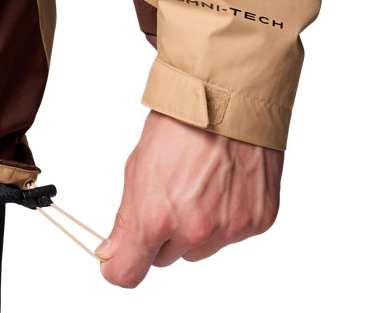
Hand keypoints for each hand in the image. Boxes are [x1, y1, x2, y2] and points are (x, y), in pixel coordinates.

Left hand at [95, 110, 283, 287]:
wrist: (231, 97)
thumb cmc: (183, 123)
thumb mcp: (139, 164)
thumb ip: (126, 216)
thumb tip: (112, 250)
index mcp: (155, 217)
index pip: (128, 274)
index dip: (120, 266)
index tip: (119, 257)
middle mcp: (194, 231)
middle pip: (166, 259)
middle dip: (162, 235)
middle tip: (171, 194)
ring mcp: (230, 229)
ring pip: (201, 249)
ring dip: (197, 227)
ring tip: (202, 183)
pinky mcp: (258, 221)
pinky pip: (233, 234)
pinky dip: (228, 215)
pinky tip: (226, 183)